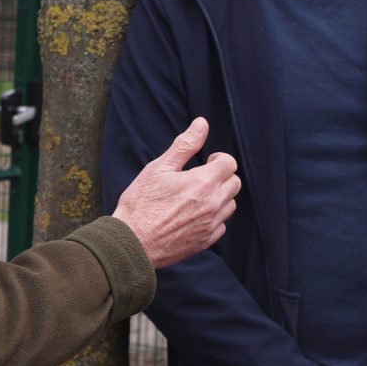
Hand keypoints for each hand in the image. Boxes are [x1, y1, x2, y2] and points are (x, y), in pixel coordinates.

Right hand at [113, 117, 241, 268]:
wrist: (132, 241)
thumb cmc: (141, 204)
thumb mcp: (159, 168)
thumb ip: (184, 145)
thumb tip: (202, 124)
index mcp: (202, 183)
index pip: (229, 164)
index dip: (219, 159)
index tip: (207, 162)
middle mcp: (212, 204)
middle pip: (234, 183)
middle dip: (222, 176)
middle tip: (202, 178)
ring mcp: (210, 224)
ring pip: (230, 205)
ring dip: (220, 197)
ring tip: (197, 197)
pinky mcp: (206, 241)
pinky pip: (221, 225)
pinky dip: (213, 218)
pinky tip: (194, 215)